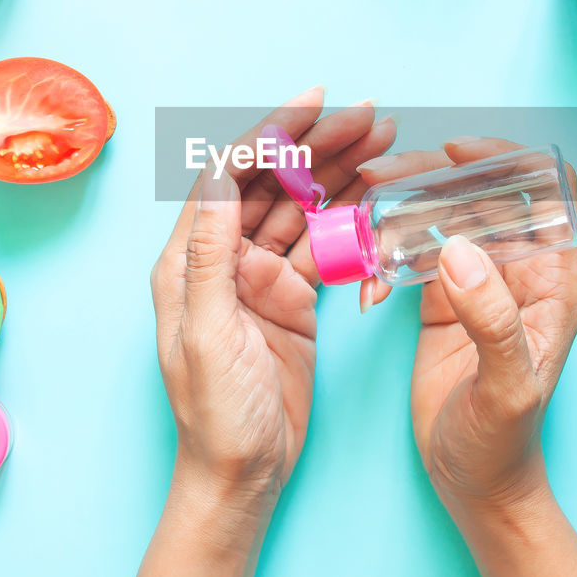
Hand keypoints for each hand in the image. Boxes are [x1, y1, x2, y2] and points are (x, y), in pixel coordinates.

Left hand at [140, 87, 395, 576]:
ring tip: (384, 140)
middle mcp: (224, 258)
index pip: (231, 177)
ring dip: (341, 172)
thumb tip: (219, 180)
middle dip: (320, 145)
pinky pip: (325, 246)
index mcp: (191, 259)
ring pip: (305, 209)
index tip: (314, 103)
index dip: (273, 134)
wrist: (243, 474)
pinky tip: (378, 194)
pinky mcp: (294, 300)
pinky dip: (352, 219)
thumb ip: (211, 256)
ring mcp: (262, 278)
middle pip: (275, 184)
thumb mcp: (205, 334)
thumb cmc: (214, 414)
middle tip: (370, 115)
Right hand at [358, 137, 576, 576]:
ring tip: (359, 221)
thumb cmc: (504, 441)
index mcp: (555, 277)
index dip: (506, 160)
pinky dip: (383, 254)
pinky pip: (412, 251)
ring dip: (398, 211)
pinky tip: (367, 283)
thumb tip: (461, 250)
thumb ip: (492, 319)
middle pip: (480, 192)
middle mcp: (521, 267)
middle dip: (430, 176)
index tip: (455, 154)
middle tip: (379, 177)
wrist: (474, 481)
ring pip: (441, 214)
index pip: (545, 190)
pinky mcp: (443, 295)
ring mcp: (479, 278)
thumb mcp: (506, 386)